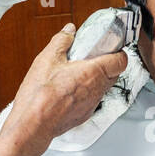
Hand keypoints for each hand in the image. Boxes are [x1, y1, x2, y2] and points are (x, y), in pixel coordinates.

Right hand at [4, 23, 127, 144]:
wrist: (33, 124)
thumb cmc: (40, 95)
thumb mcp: (47, 58)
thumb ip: (62, 41)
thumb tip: (69, 32)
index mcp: (93, 72)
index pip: (121, 61)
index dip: (117, 52)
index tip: (109, 46)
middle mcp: (97, 90)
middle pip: (114, 74)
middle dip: (106, 63)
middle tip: (90, 57)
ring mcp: (91, 104)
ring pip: (102, 87)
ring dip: (95, 78)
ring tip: (76, 72)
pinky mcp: (84, 115)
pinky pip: (91, 99)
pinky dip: (85, 92)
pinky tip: (69, 89)